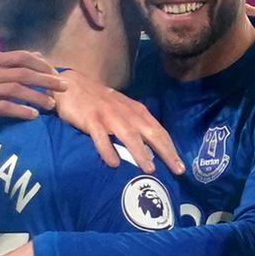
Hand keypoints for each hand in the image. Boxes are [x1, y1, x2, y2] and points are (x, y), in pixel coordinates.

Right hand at [0, 51, 68, 128]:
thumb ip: (14, 61)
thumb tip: (40, 55)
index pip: (22, 57)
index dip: (42, 65)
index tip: (56, 73)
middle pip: (24, 73)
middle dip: (46, 80)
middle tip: (64, 87)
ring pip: (17, 90)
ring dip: (37, 97)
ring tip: (52, 105)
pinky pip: (5, 108)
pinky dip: (21, 111)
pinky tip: (33, 116)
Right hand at [55, 70, 184, 174]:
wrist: (73, 85)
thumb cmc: (101, 102)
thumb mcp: (123, 111)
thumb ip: (136, 125)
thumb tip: (153, 150)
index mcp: (137, 111)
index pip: (159, 131)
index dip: (171, 148)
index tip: (181, 167)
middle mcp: (127, 113)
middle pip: (150, 133)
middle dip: (165, 152)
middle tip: (177, 170)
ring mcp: (109, 116)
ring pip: (128, 135)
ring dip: (140, 152)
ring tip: (150, 169)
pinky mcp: (90, 119)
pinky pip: (100, 136)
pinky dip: (107, 149)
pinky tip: (113, 164)